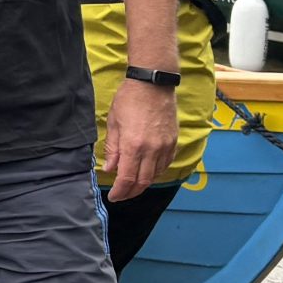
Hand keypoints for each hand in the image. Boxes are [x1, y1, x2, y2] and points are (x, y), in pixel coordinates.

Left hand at [103, 75, 177, 201]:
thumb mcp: (114, 123)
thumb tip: (109, 168)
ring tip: (132, 185)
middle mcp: (151, 149)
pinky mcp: (173, 142)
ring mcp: (165, 146)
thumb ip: (112, 148)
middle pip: (143, 182)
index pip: (127, 178)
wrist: (153, 85)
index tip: (113, 197)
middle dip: (131, 192)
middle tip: (122, 195)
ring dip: (143, 183)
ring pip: (155, 175)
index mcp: (133, 145)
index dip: (120, 191)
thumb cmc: (129, 100)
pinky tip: (147, 171)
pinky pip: (165, 164)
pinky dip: (155, 172)